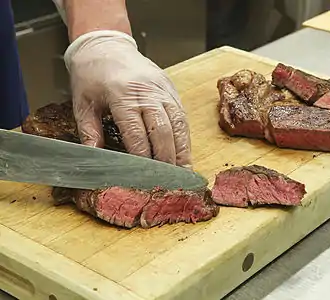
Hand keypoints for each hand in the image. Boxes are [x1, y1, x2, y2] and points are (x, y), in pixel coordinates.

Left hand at [64, 30, 191, 167]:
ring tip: (184, 170)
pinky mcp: (170, 89)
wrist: (106, 46)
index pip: (136, 132)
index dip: (142, 156)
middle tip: (168, 180)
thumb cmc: (92, 74)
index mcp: (121, 94)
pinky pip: (182, 115)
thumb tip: (96, 158)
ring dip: (182, 149)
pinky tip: (184, 151)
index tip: (144, 176)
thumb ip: (90, 131)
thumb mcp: (82, 103)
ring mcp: (162, 89)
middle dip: (166, 158)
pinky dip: (185, 135)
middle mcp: (146, 91)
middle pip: (162, 129)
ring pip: (178, 123)